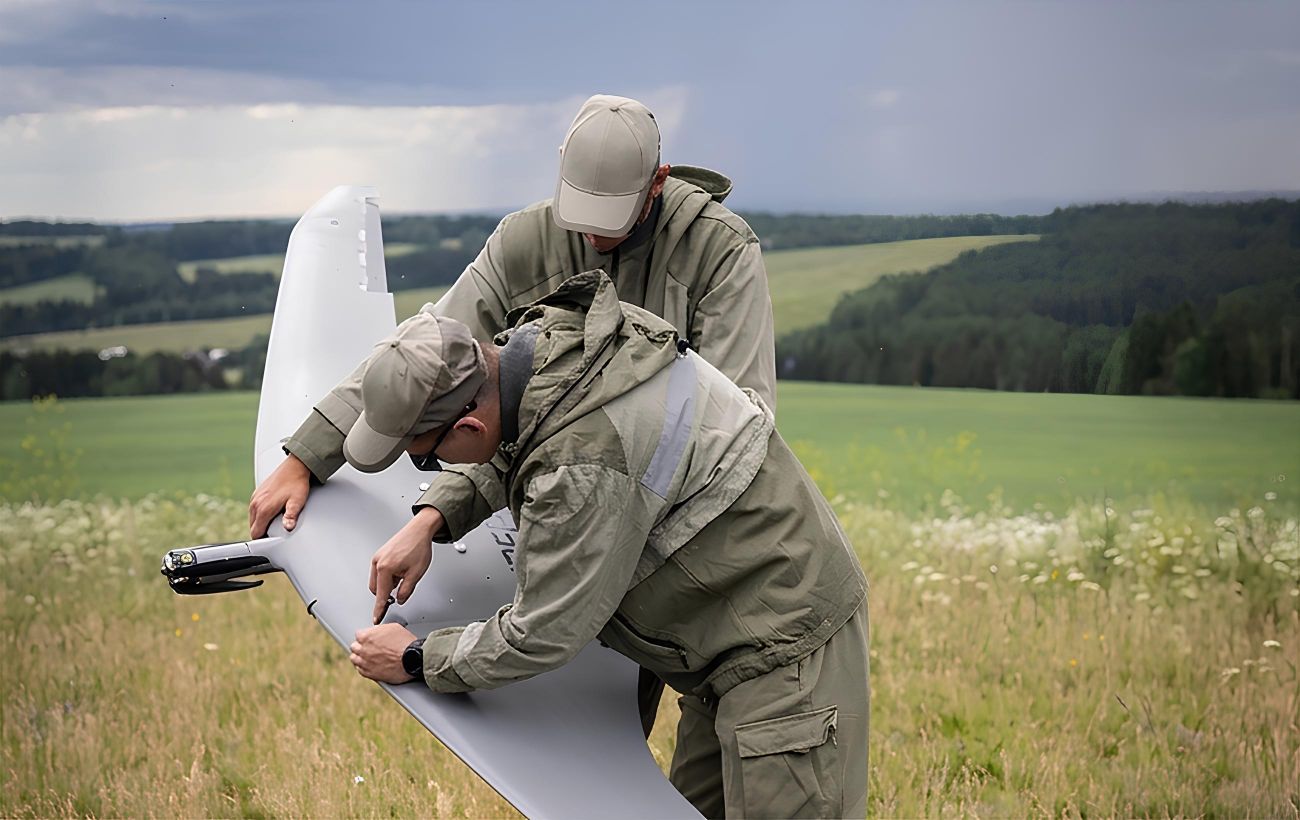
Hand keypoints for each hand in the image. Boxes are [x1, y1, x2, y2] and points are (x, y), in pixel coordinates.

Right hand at [249, 455, 310, 537]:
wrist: (295, 466)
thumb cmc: (296, 483)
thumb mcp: (297, 501)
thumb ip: (291, 516)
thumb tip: (288, 528)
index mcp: (264, 508)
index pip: (255, 533)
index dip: (262, 541)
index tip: (270, 543)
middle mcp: (256, 503)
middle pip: (253, 527)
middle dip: (262, 533)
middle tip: (275, 535)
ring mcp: (255, 498)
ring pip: (253, 519)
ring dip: (261, 524)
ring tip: (275, 525)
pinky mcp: (257, 493)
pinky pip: (254, 510)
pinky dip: (260, 515)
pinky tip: (272, 513)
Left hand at [350, 623, 418, 683]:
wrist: (412, 658)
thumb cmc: (405, 642)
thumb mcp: (393, 627)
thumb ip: (379, 630)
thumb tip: (377, 631)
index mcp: (367, 636)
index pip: (358, 634)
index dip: (365, 636)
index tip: (369, 638)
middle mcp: (363, 649)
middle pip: (354, 647)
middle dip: (360, 646)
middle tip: (367, 647)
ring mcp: (365, 662)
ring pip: (354, 659)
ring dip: (359, 657)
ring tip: (366, 656)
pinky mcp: (370, 673)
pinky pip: (360, 670)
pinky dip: (363, 667)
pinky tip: (368, 665)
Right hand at [369, 507, 444, 623]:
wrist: (419, 530)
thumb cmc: (418, 547)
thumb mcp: (416, 573)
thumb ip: (406, 590)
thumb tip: (400, 600)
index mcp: (385, 568)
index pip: (381, 595)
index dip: (379, 609)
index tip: (376, 618)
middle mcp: (378, 562)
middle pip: (377, 589)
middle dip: (387, 593)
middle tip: (401, 591)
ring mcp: (377, 557)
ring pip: (378, 580)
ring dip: (388, 584)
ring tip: (405, 575)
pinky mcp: (380, 554)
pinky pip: (380, 571)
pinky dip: (388, 576)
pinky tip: (401, 570)